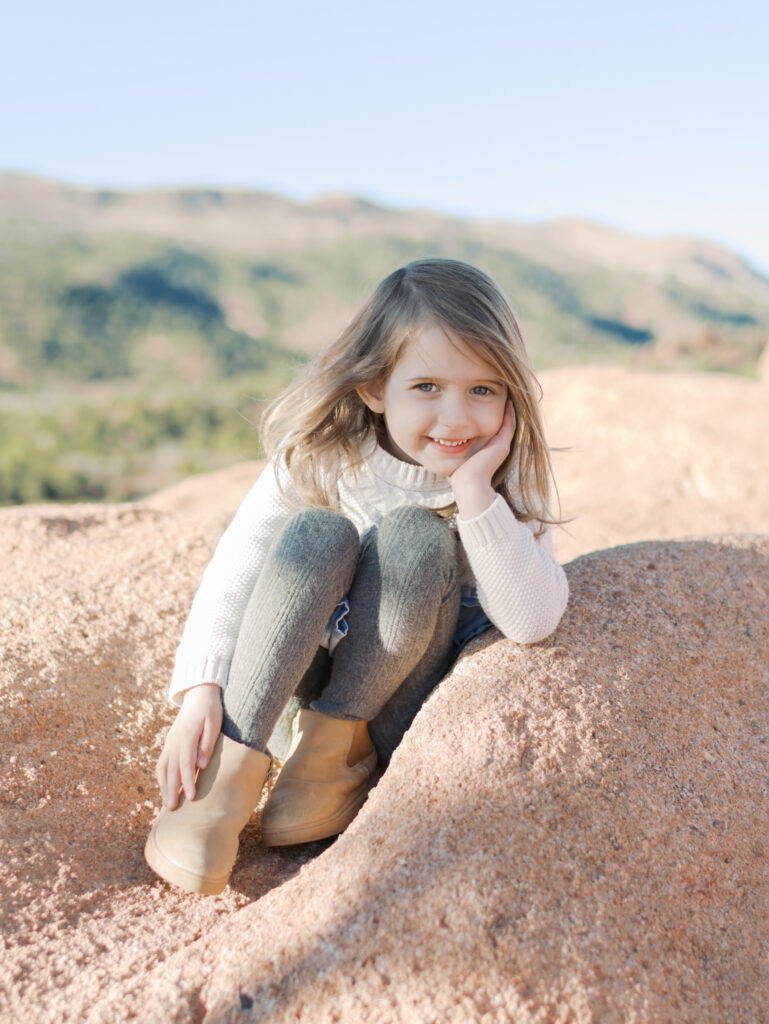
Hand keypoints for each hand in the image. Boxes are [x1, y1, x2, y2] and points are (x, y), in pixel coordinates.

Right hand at [156, 683, 222, 808]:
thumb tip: (200, 766)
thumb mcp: (214, 723)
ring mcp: (170, 742)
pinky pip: (162, 762)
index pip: (185, 764)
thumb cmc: (210, 709)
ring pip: (163, 767)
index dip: (187, 782)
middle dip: (171, 790)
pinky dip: (161, 777)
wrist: (198, 694)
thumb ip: (207, 744)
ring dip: (164, 786)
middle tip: (171, 809)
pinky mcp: (170, 743)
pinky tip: (164, 788)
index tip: (190, 798)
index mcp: (187, 736)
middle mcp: (175, 741)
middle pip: (171, 769)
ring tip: (166, 805)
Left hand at [450, 401, 515, 516]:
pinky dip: (509, 412)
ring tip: (504, 391)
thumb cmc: (458, 471)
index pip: (490, 425)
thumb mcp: (455, 453)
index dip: (487, 411)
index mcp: (486, 447)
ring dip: (504, 407)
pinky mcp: (502, 444)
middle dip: (497, 406)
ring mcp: (501, 444)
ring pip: (506, 421)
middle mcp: (496, 445)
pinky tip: (507, 399)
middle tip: (498, 391)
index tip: (482, 398)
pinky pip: (509, 423)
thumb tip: (442, 437)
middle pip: (498, 421)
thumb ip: (454, 444)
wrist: (468, 482)